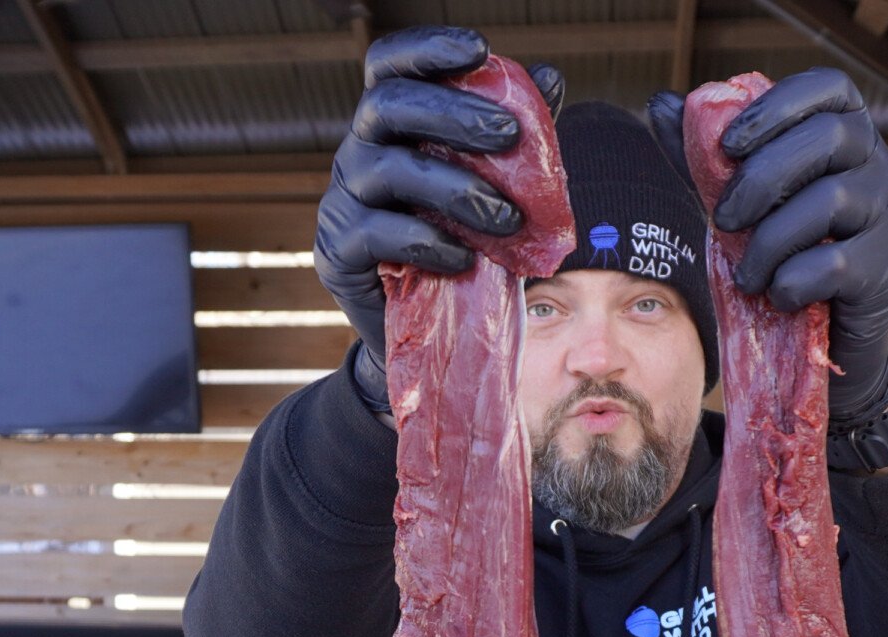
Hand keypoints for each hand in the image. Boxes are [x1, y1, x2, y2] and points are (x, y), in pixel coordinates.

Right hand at [314, 25, 564, 406]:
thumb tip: (551, 79)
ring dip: (455, 189)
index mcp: (391, 130)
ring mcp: (340, 203)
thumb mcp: (490, 194)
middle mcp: (357, 154)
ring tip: (507, 218)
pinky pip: (378, 235)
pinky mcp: (336, 254)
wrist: (426, 336)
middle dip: (453, 114)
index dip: (426, 48)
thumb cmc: (459, 252)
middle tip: (509, 134)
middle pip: (388, 107)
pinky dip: (428, 243)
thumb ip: (512, 142)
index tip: (479, 49)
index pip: (390, 68)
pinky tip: (465, 258)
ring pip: (388, 170)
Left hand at [648, 68, 887, 419]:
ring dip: (769, 243)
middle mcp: (883, 168)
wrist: (828, 345)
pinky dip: (791, 283)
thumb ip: (708, 162)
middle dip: (761, 179)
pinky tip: (779, 298)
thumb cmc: (785, 263)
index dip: (777, 106)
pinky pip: (833, 264)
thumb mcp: (744, 209)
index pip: (830, 88)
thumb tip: (661, 106)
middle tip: (724, 221)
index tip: (730, 145)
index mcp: (850, 140)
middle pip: (828, 138)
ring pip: (828, 202)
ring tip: (747, 278)